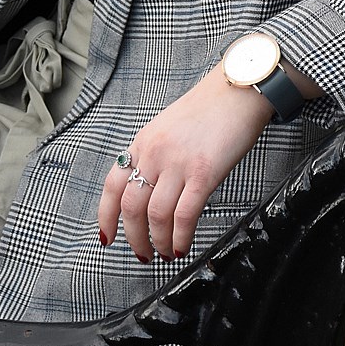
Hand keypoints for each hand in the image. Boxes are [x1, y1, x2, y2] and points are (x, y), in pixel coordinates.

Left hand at [97, 65, 275, 262]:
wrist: (238, 91)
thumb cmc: (209, 109)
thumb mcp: (168, 127)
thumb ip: (155, 155)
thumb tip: (151, 189)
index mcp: (142, 142)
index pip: (112, 185)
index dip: (106, 216)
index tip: (108, 237)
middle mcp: (154, 153)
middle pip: (131, 207)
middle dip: (134, 238)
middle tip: (143, 254)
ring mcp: (177, 163)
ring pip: (156, 215)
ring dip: (159, 242)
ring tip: (165, 253)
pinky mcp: (204, 172)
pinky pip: (184, 214)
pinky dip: (180, 237)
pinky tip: (182, 246)